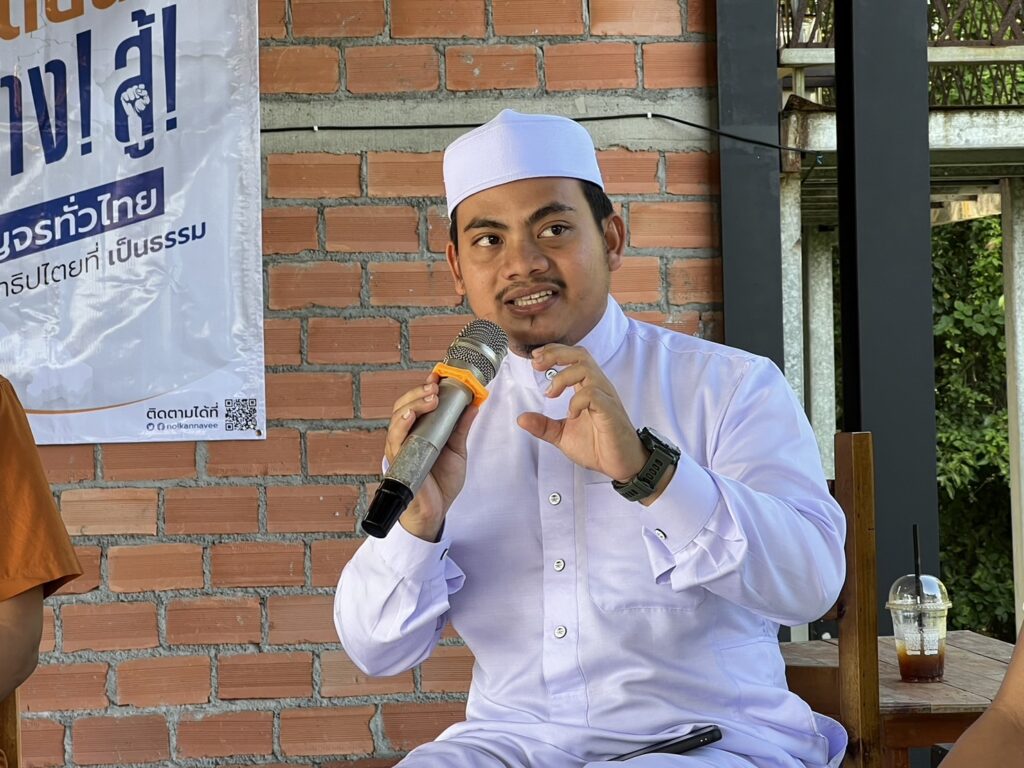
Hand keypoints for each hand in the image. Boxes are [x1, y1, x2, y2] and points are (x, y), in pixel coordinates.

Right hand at [385, 373, 477, 541]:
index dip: (425, 387)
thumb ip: (461, 428)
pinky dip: (401, 425)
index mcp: (421, 430)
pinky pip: (395, 439)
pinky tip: (409, 416)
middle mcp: (408, 435)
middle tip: (436, 385)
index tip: (439, 375)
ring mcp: (401, 446)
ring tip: (430, 397)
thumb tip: (473, 404)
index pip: (418, 402)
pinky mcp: (399, 460)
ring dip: (413, 403)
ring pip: (398, 417)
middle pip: (405, 404)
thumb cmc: (441, 482)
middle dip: (419, 391)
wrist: (435, 511)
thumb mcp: (457, 450)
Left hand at [517, 344, 647, 482]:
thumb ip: (543, 426)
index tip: (536, 359)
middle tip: (537, 365)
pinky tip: (571, 415)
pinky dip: (577, 401)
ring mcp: (606, 398)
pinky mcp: (610, 412)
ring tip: (551, 394)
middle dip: (556, 354)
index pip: (574, 357)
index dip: (554, 352)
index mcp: (588, 388)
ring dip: (563, 377)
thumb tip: (521, 418)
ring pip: (586, 369)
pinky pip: (593, 394)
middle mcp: (599, 388)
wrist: (622, 465)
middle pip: (580, 355)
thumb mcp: (563, 435)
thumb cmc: (598, 446)